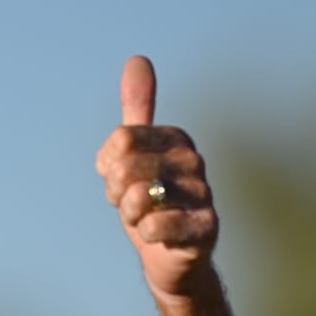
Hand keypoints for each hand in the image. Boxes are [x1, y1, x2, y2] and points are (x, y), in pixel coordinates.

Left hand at [95, 56, 217, 298]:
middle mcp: (194, 160)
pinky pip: (157, 224)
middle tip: (130, 204)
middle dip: (116, 193)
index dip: (108, 169)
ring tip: (144, 218)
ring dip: (129, 214)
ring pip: (137, 196)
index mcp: (176, 138)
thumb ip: (136, 111)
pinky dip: (145, 232)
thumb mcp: (134, 154)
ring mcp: (203, 193)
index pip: (119, 141)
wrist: (170, 257)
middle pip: (124, 168)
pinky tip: (155, 234)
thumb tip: (138, 59)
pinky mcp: (206, 227)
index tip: (121, 180)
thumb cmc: (149, 201)